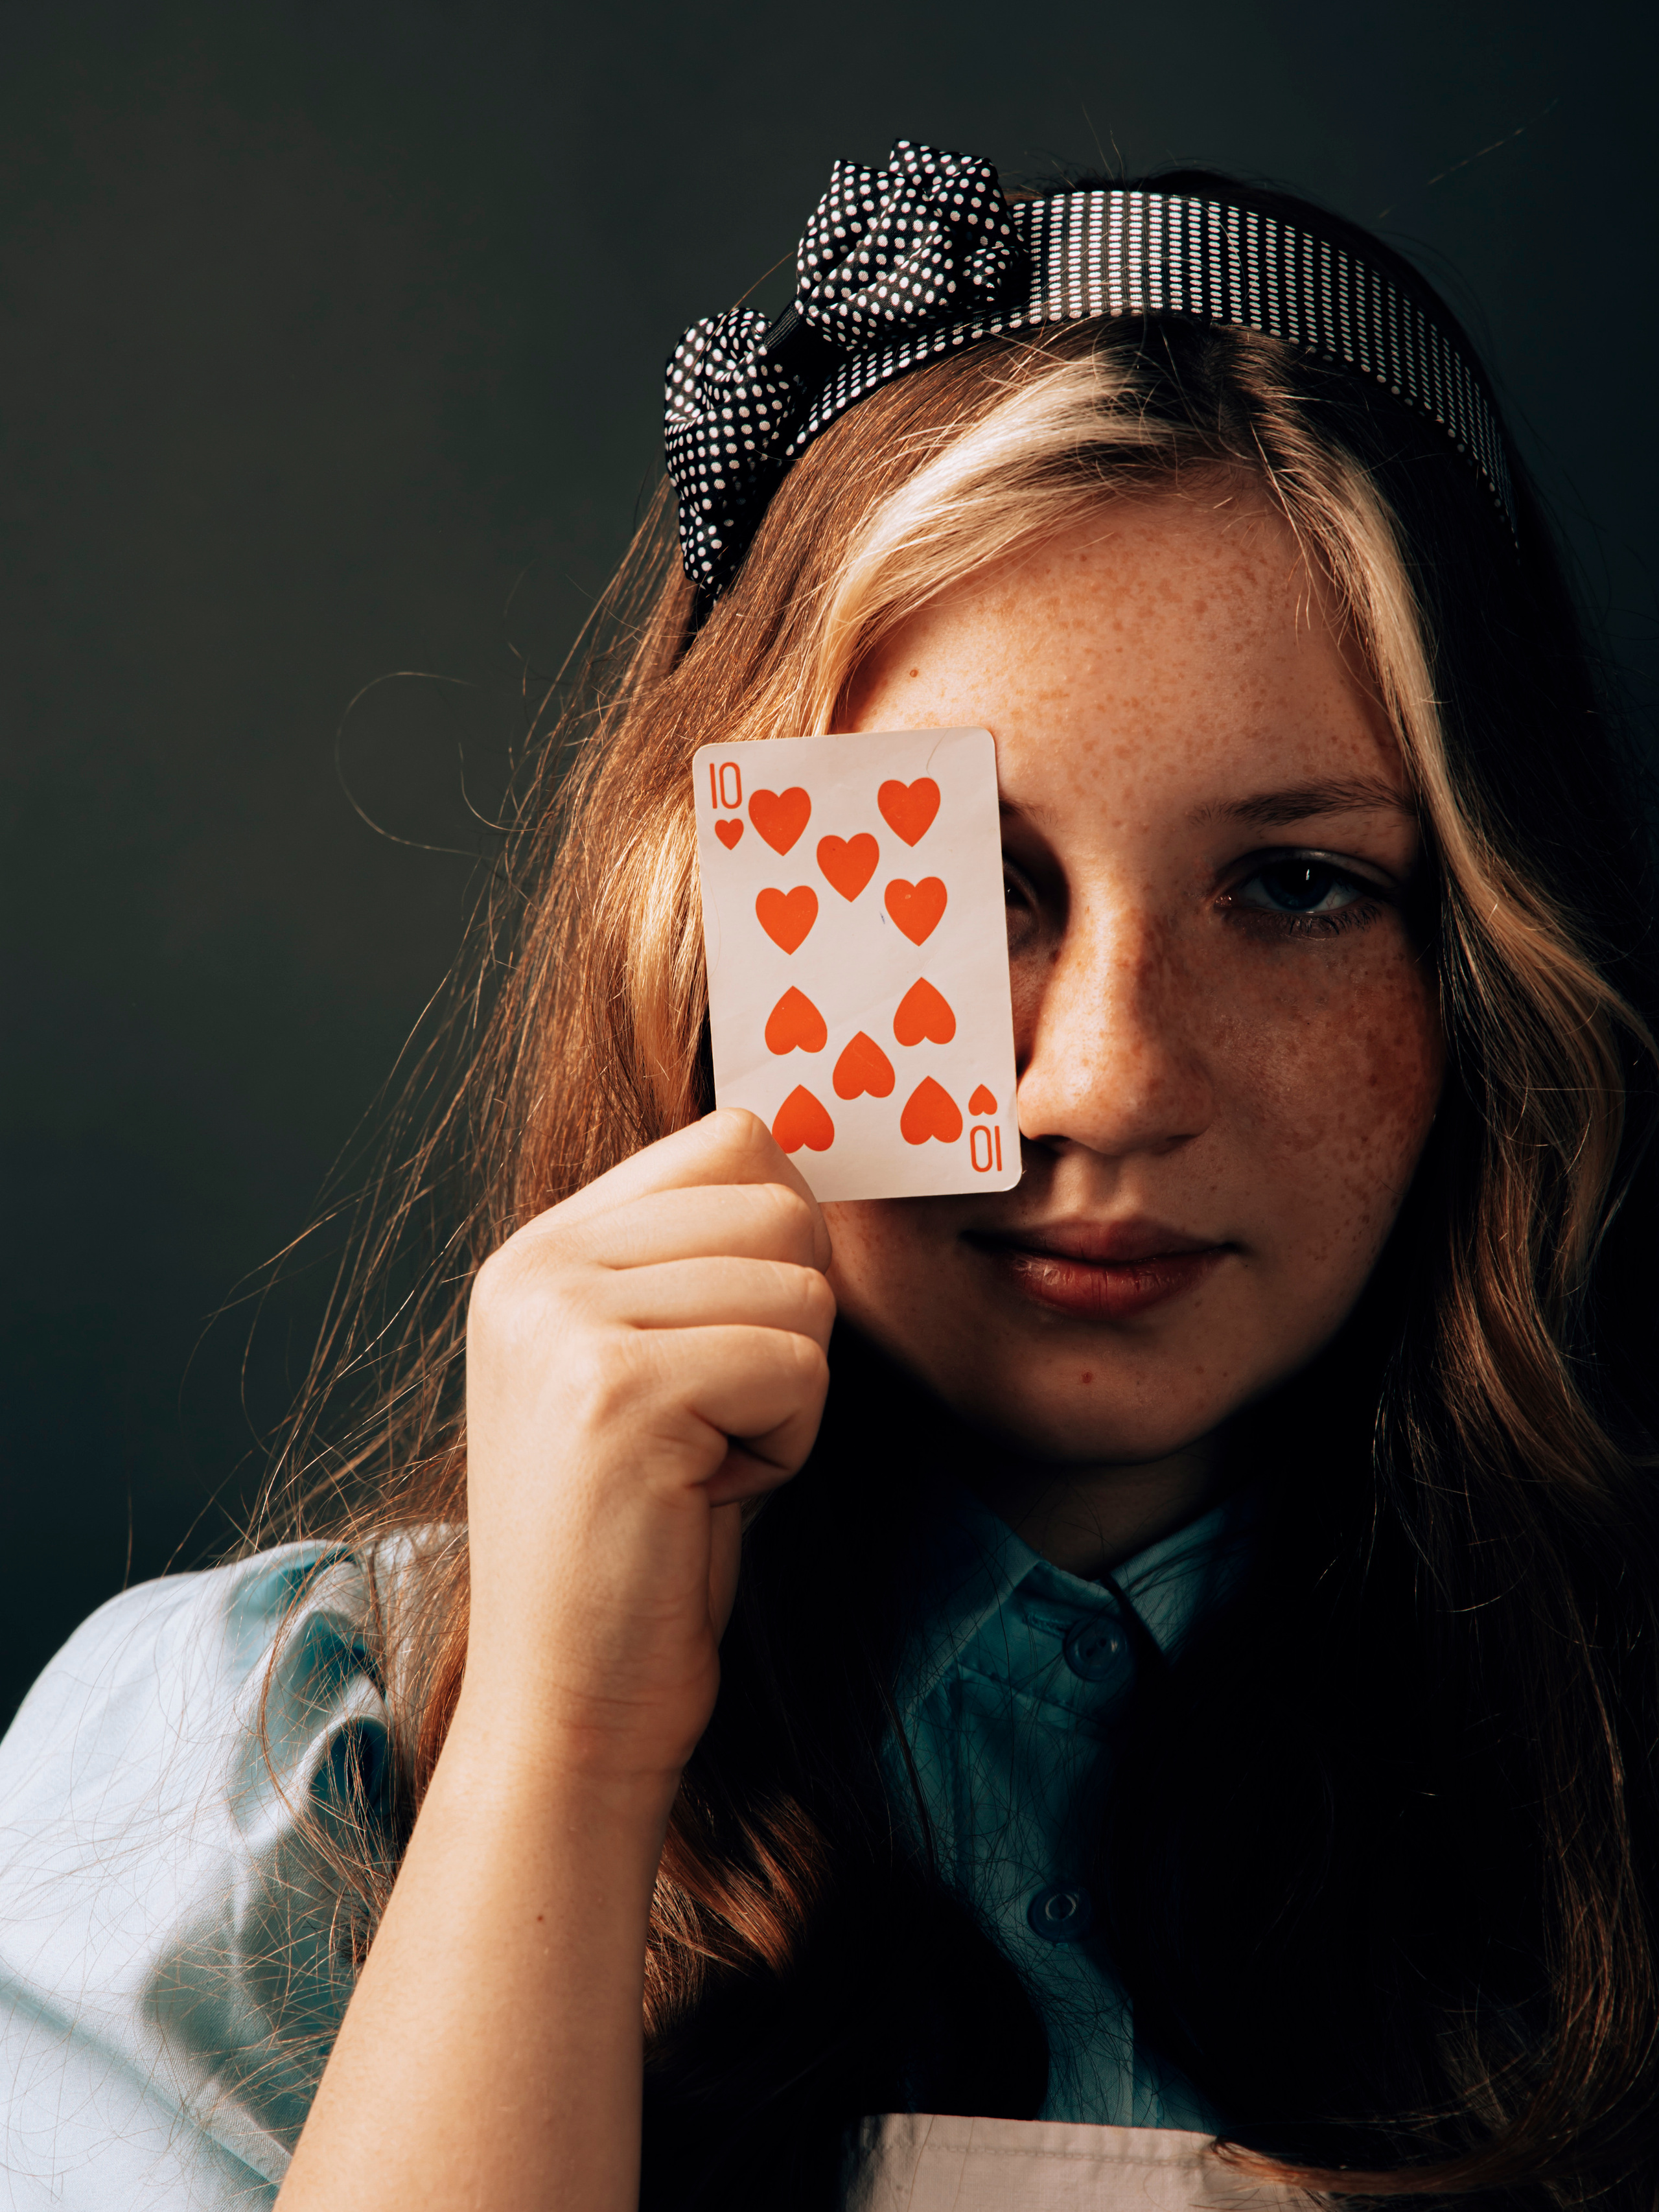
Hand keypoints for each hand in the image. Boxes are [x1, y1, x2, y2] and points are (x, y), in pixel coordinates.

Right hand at [459, 1108, 834, 1788]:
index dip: (782, 1244)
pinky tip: (707, 1495)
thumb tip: (814, 1167)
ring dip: (790, 1392)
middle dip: (792, 1325)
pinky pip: (797, 1363)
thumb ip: (701, 1261)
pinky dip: (786, 1444)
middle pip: (780, 1200)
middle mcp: (535, 1267)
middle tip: (717, 1422)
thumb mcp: (654, 1366)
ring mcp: (564, 1322)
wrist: (574, 1698)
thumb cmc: (646, 1539)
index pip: (733, 1140)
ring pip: (800, 1286)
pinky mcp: (616, 1391)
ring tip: (704, 1462)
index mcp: (541, 1250)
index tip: (735, 1348)